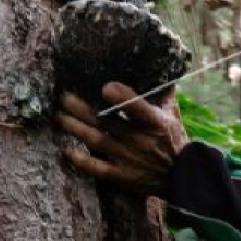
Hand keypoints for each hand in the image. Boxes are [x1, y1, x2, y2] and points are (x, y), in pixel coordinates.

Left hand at [55, 82, 188, 197]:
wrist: (181, 176)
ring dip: (75, 128)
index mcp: (154, 122)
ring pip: (96, 140)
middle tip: (63, 97)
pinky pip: (97, 168)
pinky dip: (81, 160)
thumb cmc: (174, 140)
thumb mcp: (172, 114)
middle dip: (81, 108)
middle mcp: (138, 139)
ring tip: (58, 117)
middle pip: (105, 121)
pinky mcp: (121, 175)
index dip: (121, 97)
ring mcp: (128, 158)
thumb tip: (159, 65)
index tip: (105, 87)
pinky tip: (67, 150)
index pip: (137, 107)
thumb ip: (163, 92)